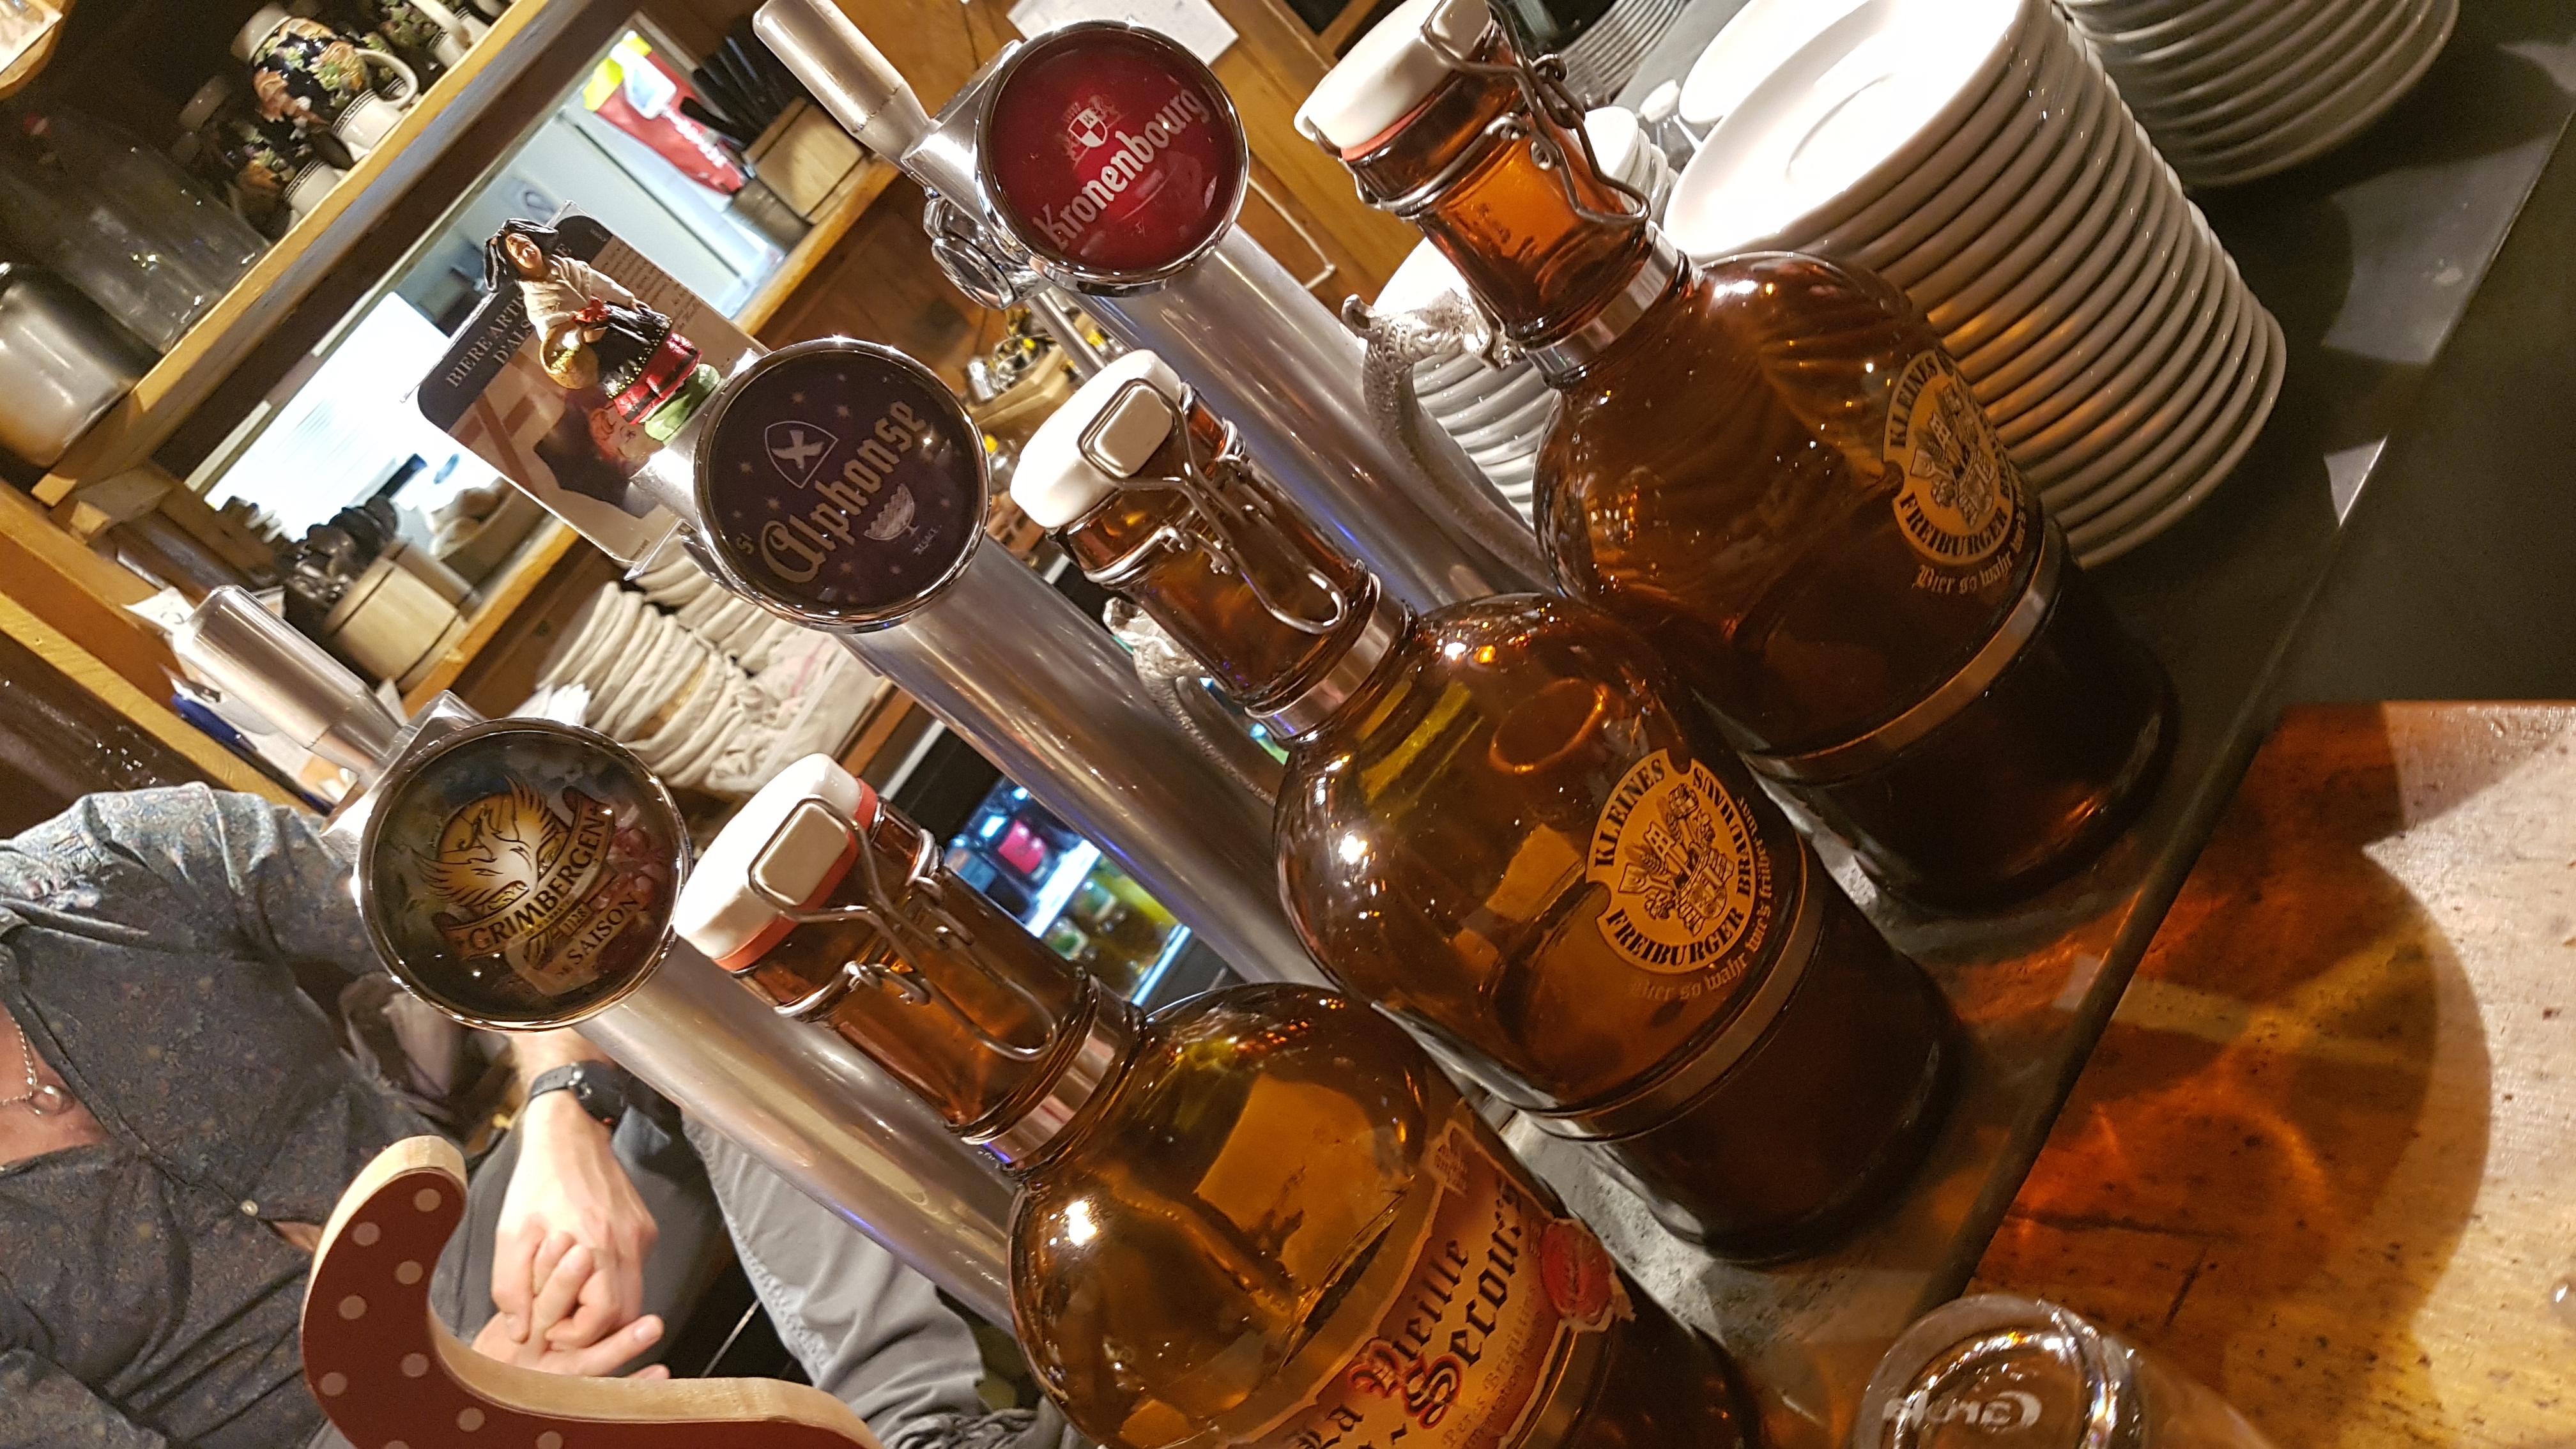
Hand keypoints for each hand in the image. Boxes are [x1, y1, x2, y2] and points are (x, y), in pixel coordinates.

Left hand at [491, 1090, 658, 1353]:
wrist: (569, 1135)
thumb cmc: (538, 1181)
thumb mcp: (510, 1235)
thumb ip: (511, 1288)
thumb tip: (519, 1331)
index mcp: (593, 1244)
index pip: (602, 1317)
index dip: (576, 1334)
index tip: (553, 1327)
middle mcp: (625, 1243)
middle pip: (626, 1313)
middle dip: (595, 1329)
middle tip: (564, 1321)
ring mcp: (639, 1235)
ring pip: (635, 1295)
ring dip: (605, 1308)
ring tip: (572, 1299)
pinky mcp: (643, 1228)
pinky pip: (635, 1271)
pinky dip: (613, 1284)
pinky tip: (586, 1271)